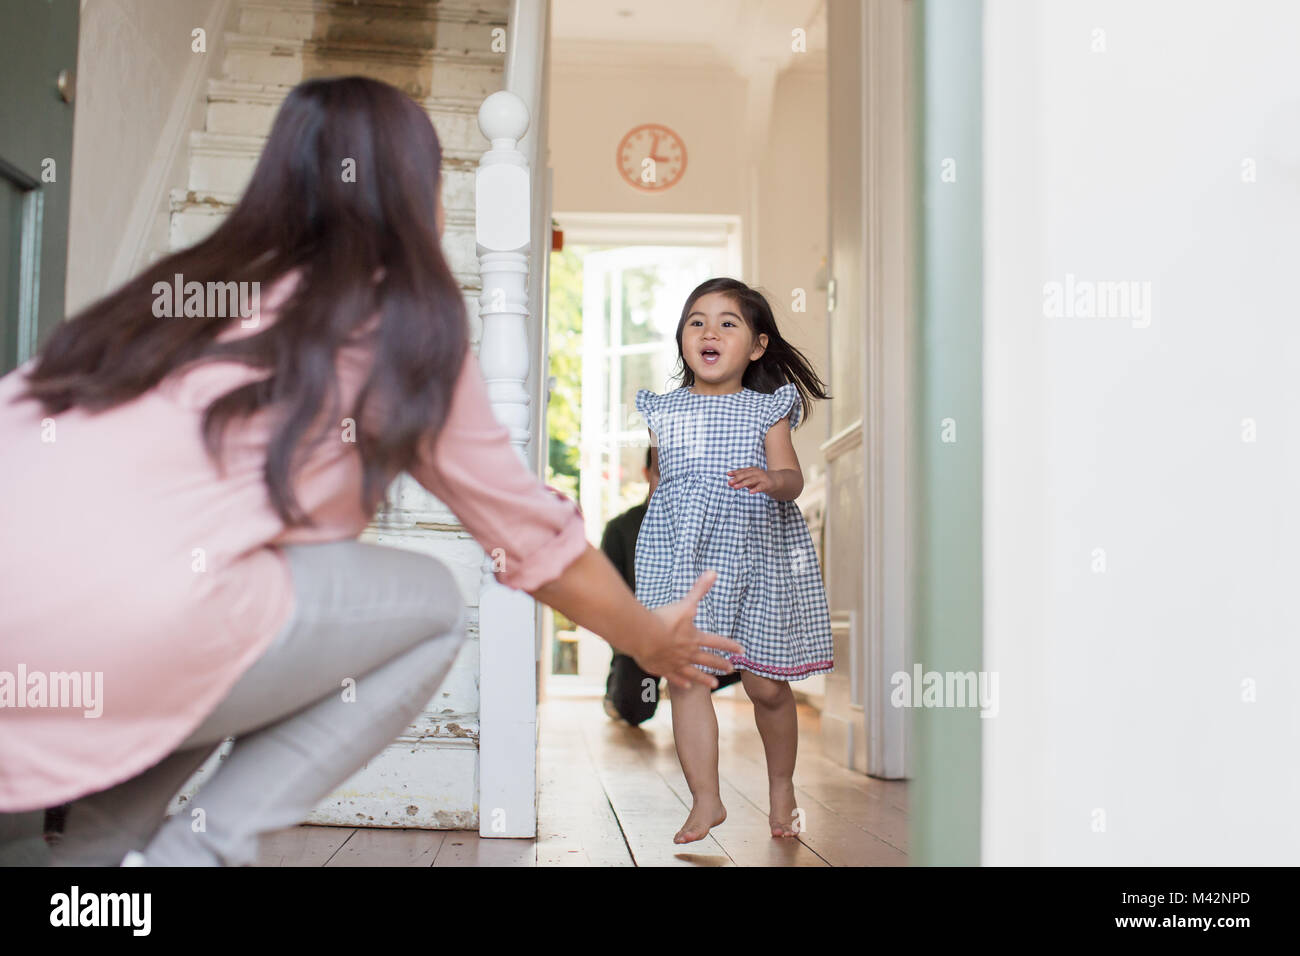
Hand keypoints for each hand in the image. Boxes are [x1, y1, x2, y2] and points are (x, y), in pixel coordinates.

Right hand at [635, 570, 744, 690]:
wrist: (644, 636)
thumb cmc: (664, 619)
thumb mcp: (685, 603)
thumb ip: (699, 589)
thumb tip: (713, 572)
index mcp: (695, 638)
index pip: (717, 642)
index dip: (730, 645)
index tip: (742, 651)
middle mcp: (688, 653)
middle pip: (708, 660)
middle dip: (720, 664)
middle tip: (731, 669)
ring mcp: (676, 663)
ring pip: (694, 673)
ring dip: (705, 678)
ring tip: (715, 684)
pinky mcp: (662, 669)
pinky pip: (674, 677)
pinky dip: (681, 682)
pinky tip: (686, 686)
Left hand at [726, 467, 773, 494]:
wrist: (776, 481)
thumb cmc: (760, 480)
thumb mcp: (750, 479)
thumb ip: (741, 481)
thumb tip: (731, 483)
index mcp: (752, 470)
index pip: (742, 471)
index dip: (735, 472)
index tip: (728, 474)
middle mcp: (756, 473)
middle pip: (745, 475)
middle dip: (737, 478)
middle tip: (729, 482)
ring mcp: (762, 478)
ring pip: (751, 481)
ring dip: (742, 484)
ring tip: (735, 487)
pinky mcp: (767, 484)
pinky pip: (760, 487)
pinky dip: (755, 489)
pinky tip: (750, 492)